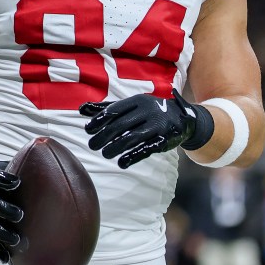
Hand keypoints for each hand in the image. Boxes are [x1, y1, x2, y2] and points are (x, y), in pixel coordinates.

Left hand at [80, 88, 212, 168]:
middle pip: (121, 125)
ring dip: (115, 147)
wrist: (183, 118)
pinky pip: (146, 149)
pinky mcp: (164, 140)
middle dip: (104, 136)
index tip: (88, 130)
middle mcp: (148, 111)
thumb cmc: (149, 112)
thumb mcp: (131, 106)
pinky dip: (133, 156)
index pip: (114, 110)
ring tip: (104, 154)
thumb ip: (107, 108)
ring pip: (132, 138)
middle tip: (92, 145)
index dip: (99, 121)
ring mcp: (157, 126)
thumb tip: (81, 109)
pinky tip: (122, 163)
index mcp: (138, 101)